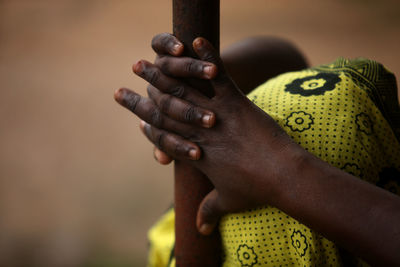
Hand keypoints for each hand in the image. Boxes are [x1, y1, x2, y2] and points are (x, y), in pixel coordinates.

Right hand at [115, 36, 302, 234]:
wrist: (284, 177)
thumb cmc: (256, 190)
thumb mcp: (229, 202)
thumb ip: (211, 211)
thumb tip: (201, 230)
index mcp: (194, 152)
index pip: (161, 137)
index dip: (145, 124)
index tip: (133, 117)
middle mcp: (199, 132)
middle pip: (162, 110)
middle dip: (140, 95)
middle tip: (124, 83)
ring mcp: (216, 114)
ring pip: (182, 90)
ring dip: (161, 73)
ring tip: (144, 61)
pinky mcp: (236, 101)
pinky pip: (218, 75)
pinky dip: (206, 56)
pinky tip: (195, 40)